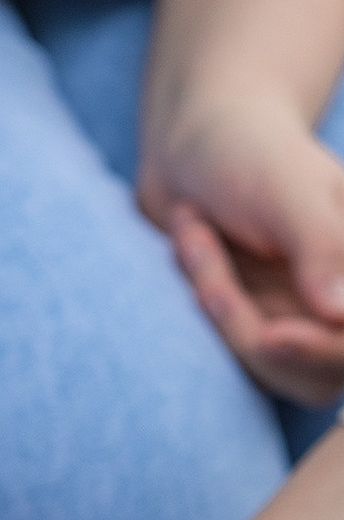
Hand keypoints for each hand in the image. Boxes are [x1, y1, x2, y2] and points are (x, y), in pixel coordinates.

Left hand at [141, 98, 343, 400]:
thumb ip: (320, 245)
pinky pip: (237, 353)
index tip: (270, 337)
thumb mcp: (287, 189)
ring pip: (274, 367)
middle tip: (204, 265)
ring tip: (193, 233)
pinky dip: (208, 307)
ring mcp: (310, 321)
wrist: (195, 149)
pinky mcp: (265, 331)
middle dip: (249, 324)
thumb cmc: (251, 153)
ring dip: (223, 310)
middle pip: (318, 369)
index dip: (323, 349)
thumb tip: (341, 314)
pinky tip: (191, 246)